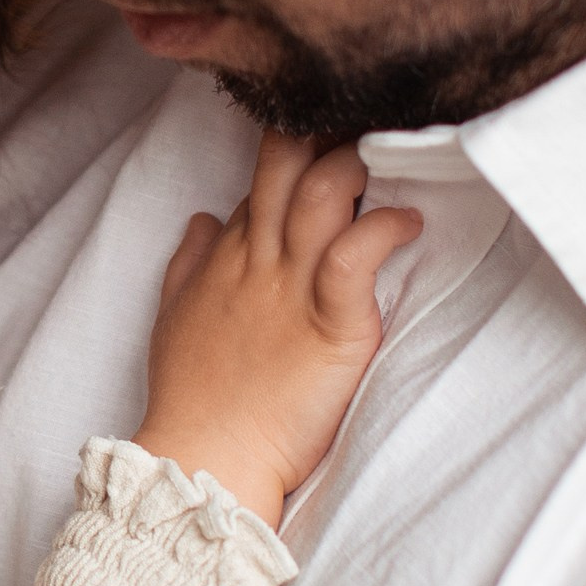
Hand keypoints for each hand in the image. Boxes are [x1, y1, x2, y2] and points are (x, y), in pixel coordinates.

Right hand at [136, 131, 420, 526]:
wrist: (204, 457)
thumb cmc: (192, 396)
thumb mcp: (176, 317)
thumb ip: (190, 262)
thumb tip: (205, 219)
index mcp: (226, 255)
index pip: (264, 177)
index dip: (298, 149)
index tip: (331, 139)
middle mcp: (257, 259)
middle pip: (285, 162)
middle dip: (325, 131)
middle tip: (364, 127)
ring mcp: (291, 289)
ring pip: (321, 193)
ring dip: (357, 166)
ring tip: (389, 163)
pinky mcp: (330, 325)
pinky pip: (355, 255)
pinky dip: (386, 228)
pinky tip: (409, 221)